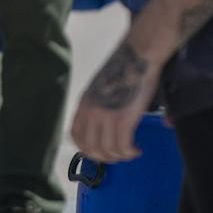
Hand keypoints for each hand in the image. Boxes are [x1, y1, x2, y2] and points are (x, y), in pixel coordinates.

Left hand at [70, 40, 162, 163]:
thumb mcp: (101, 88)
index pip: (75, 136)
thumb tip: (105, 127)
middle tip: (118, 155)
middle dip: (104, 158)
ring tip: (130, 152)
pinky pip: (122, 147)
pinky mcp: (123, 120)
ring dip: (120, 156)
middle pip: (90, 148)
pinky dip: (130, 152)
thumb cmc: (123, 69)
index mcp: (83, 103)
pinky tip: (136, 149)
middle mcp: (90, 111)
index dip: (87, 149)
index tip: (100, 152)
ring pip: (107, 151)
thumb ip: (98, 107)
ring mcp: (105, 116)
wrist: (137, 56)